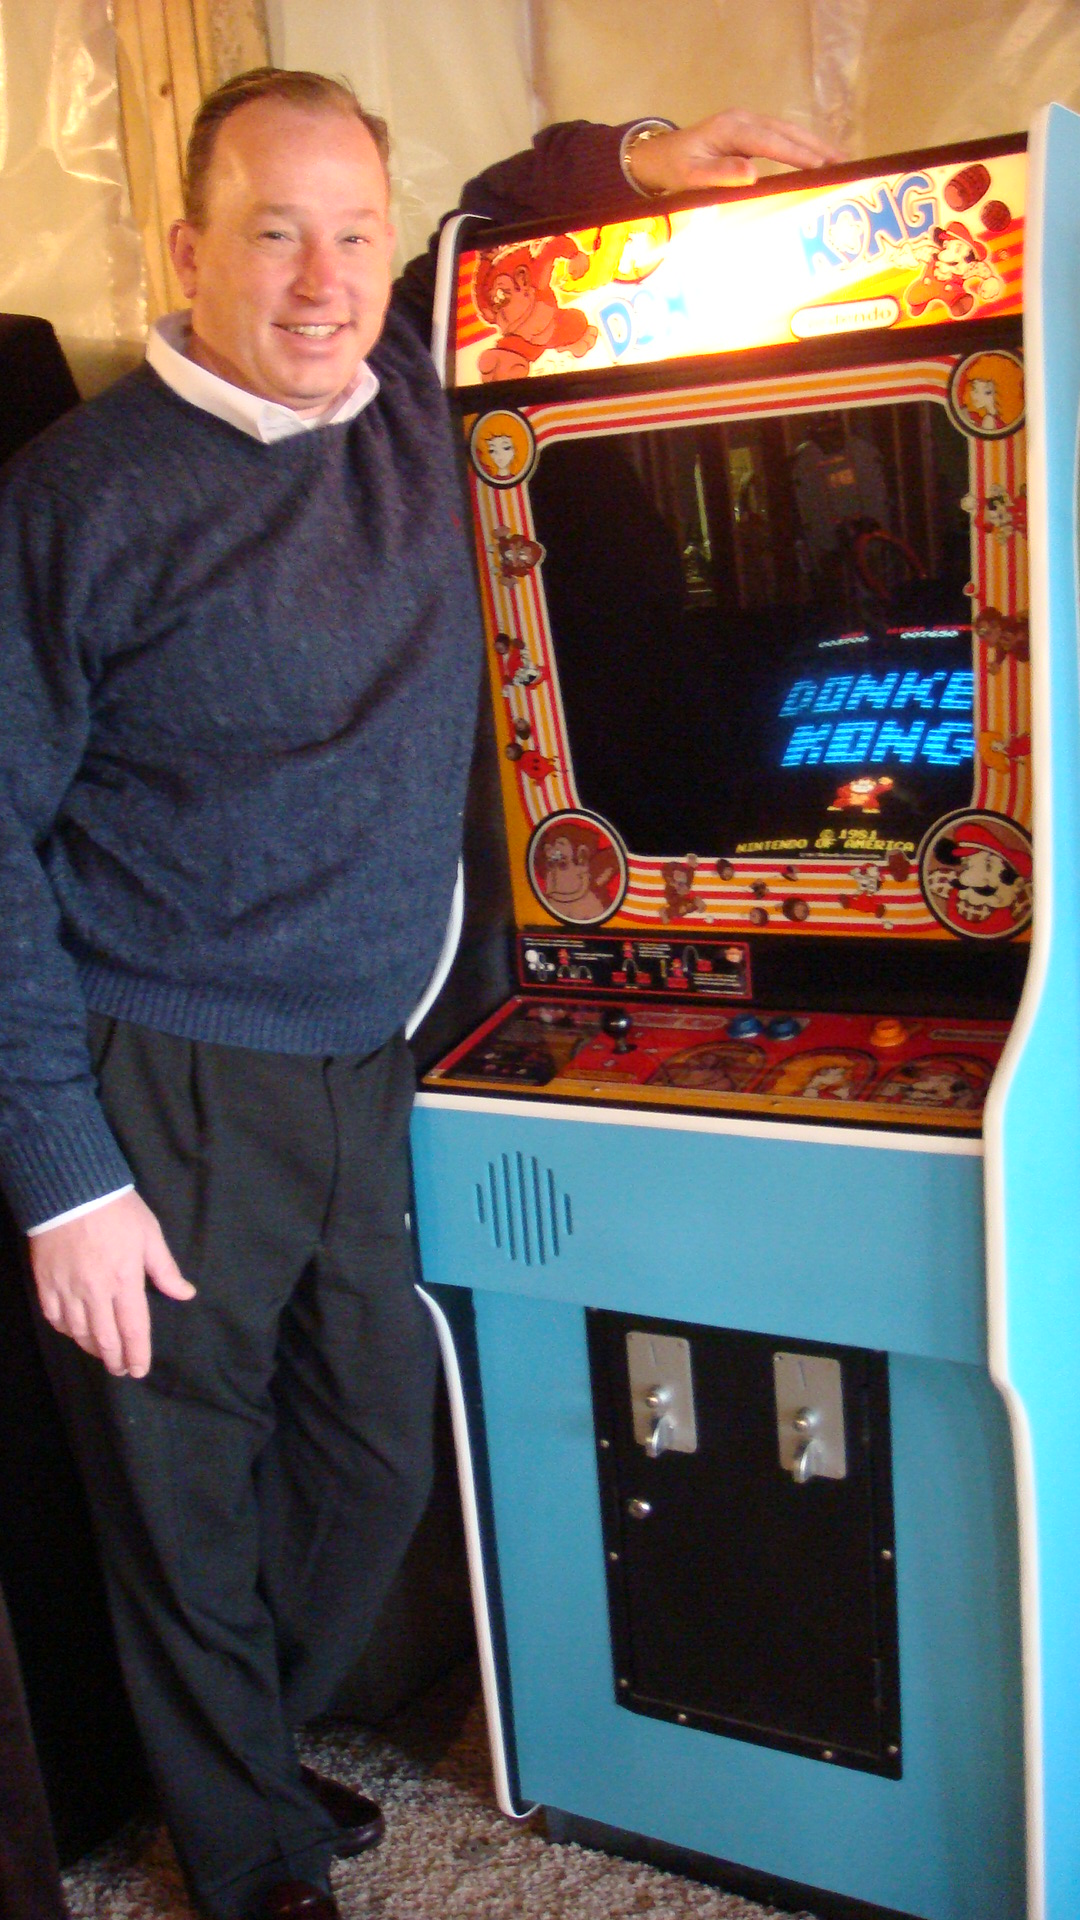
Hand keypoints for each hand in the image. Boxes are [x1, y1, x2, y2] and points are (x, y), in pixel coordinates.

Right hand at [30, 1191, 195, 1378]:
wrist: (71, 1190)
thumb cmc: (117, 1211)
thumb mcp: (150, 1235)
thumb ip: (165, 1270)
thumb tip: (185, 1294)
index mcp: (125, 1281)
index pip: (133, 1329)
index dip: (137, 1353)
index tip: (139, 1370)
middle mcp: (95, 1292)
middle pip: (105, 1338)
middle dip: (115, 1360)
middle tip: (122, 1370)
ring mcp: (67, 1289)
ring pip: (79, 1333)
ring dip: (92, 1349)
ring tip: (103, 1355)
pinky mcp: (46, 1284)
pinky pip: (55, 1318)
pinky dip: (67, 1331)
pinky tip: (76, 1333)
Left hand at [627, 110, 844, 195]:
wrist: (659, 157)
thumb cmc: (675, 170)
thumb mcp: (691, 177)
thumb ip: (720, 174)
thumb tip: (752, 173)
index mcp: (731, 129)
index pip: (771, 141)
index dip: (797, 154)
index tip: (821, 166)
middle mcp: (743, 120)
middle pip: (786, 131)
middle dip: (816, 146)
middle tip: (844, 162)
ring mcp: (748, 123)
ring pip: (788, 131)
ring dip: (814, 145)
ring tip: (840, 160)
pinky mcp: (750, 131)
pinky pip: (781, 137)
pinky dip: (802, 146)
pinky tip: (818, 158)